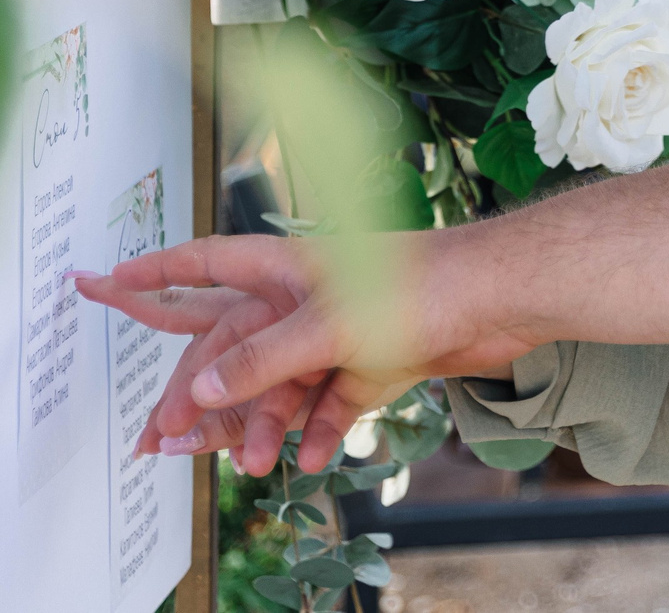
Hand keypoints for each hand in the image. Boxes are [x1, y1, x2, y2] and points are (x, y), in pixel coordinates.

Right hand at [76, 230, 534, 472]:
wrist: (506, 296)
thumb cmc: (422, 285)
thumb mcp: (329, 325)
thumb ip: (263, 359)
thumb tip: (203, 390)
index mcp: (287, 269)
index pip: (205, 264)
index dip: (154, 271)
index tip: (104, 280)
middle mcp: (309, 297)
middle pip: (236, 348)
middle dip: (202, 393)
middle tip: (167, 441)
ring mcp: (344, 329)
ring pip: (284, 383)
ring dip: (266, 423)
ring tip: (256, 464)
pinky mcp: (380, 358)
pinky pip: (334, 400)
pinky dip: (321, 428)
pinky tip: (311, 457)